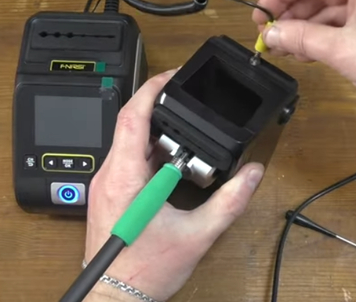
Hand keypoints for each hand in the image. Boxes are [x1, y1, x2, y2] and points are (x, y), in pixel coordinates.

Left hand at [85, 70, 264, 301]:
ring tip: (182, 130)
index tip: (172, 76)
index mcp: (125, 177)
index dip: (151, 89)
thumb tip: (252, 175)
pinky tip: (168, 162)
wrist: (116, 297)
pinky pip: (124, 159)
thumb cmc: (144, 271)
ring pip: (126, 141)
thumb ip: (229, 203)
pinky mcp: (106, 193)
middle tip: (183, 98)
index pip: (132, 116)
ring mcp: (103, 184)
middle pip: (129, 123)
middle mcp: (108, 175)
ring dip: (153, 132)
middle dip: (157, 107)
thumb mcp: (196, 236)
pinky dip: (147, 151)